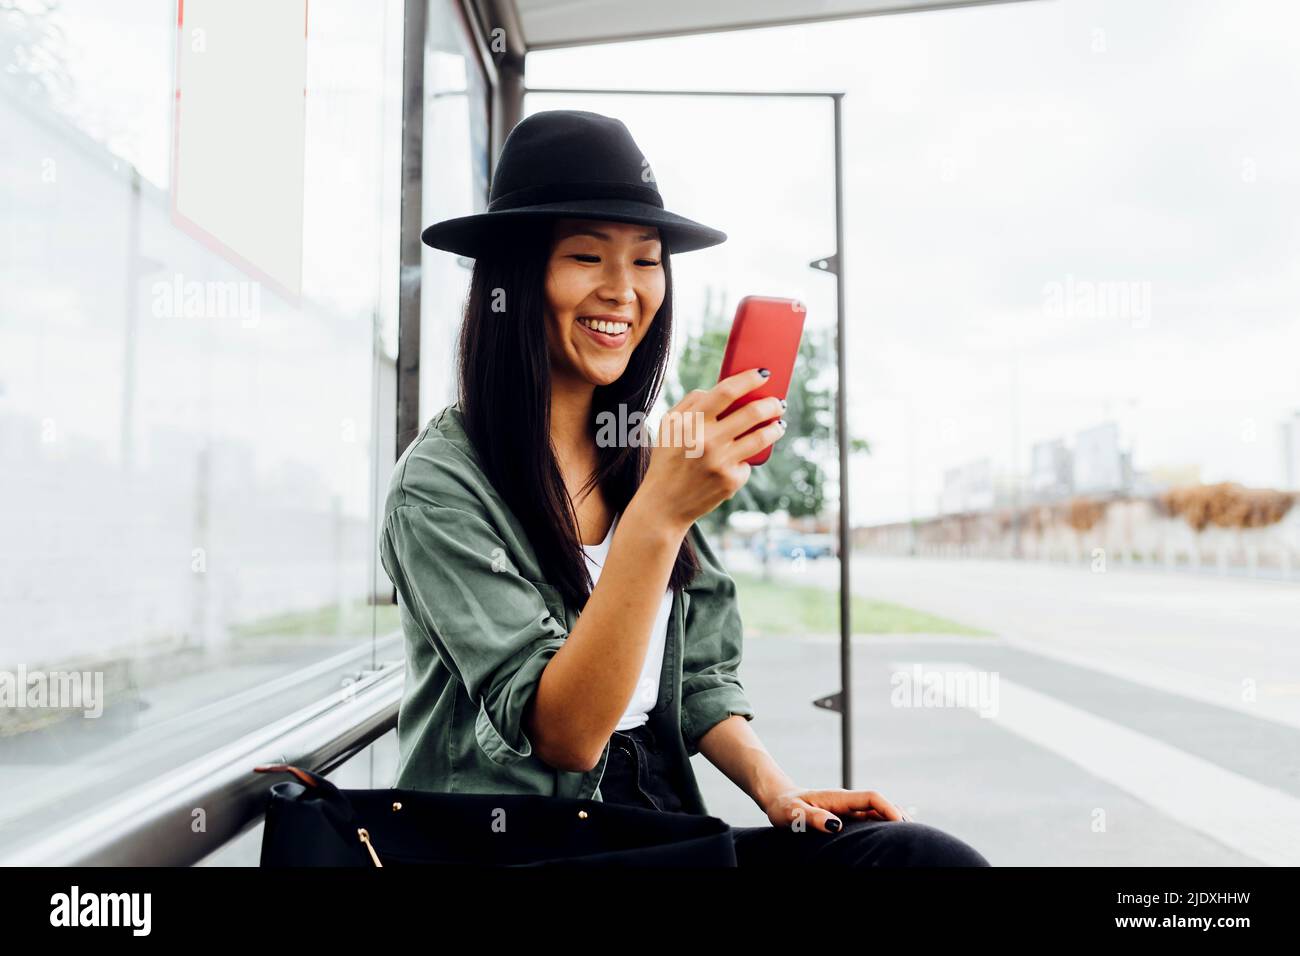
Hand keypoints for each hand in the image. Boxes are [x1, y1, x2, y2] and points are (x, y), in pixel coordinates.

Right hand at [634, 368, 786, 531]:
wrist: (664, 504)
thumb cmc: (668, 459)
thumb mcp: (668, 426)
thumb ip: (690, 403)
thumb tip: (717, 389)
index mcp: (690, 423)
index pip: (726, 392)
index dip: (749, 379)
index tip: (763, 374)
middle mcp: (707, 441)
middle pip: (752, 412)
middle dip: (772, 404)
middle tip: (778, 402)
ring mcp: (721, 462)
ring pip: (761, 436)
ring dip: (775, 427)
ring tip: (778, 424)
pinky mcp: (731, 480)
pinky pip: (748, 462)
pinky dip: (747, 458)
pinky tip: (741, 459)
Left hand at [761, 786, 909, 831]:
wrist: (780, 801)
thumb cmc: (785, 808)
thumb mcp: (794, 814)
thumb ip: (812, 818)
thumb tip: (835, 825)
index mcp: (838, 798)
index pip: (870, 797)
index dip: (887, 807)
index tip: (900, 822)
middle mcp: (847, 802)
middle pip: (880, 804)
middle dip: (898, 816)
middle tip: (915, 833)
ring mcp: (849, 809)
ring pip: (877, 813)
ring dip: (893, 822)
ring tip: (909, 838)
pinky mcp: (847, 817)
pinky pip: (869, 820)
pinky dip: (883, 827)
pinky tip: (890, 839)